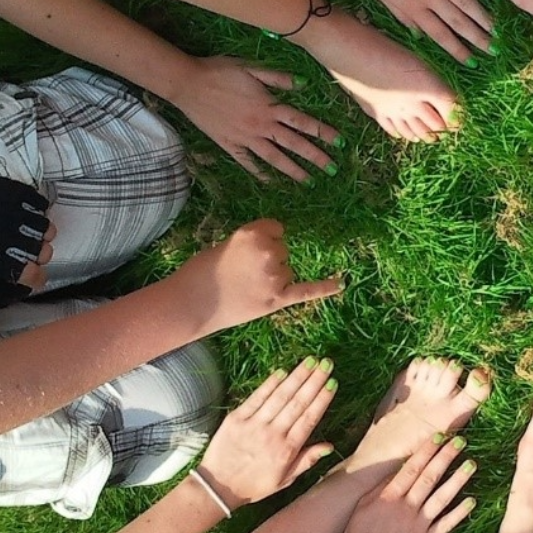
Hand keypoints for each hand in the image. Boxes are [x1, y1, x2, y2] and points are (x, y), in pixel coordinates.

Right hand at [166, 219, 343, 333]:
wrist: (190, 303)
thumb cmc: (203, 271)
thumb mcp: (228, 244)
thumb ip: (254, 244)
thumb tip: (277, 246)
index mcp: (254, 232)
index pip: (277, 229)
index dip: (265, 240)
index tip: (249, 251)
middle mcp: (269, 250)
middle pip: (283, 250)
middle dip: (268, 260)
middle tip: (241, 273)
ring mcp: (275, 275)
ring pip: (287, 271)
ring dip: (273, 278)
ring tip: (246, 287)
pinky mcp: (278, 299)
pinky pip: (308, 290)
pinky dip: (326, 287)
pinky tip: (342, 283)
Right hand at [169, 56, 340, 183]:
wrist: (188, 83)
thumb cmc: (220, 71)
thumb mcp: (252, 69)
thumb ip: (278, 79)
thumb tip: (304, 84)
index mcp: (269, 106)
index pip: (303, 122)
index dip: (323, 133)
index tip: (340, 143)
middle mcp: (261, 126)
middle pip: (293, 144)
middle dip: (315, 157)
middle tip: (332, 170)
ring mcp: (244, 137)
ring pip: (274, 157)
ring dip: (293, 170)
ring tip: (308, 181)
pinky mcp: (228, 144)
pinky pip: (247, 162)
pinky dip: (259, 172)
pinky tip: (270, 181)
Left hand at [197, 357, 337, 508]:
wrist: (217, 488)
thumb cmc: (253, 485)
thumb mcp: (285, 480)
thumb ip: (307, 461)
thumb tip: (329, 445)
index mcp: (287, 450)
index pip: (309, 418)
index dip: (322, 399)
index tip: (332, 382)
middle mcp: (273, 434)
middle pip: (297, 403)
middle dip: (313, 381)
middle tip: (326, 363)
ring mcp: (254, 425)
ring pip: (280, 396)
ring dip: (296, 377)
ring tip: (310, 361)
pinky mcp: (236, 419)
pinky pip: (257, 398)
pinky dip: (270, 384)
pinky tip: (282, 372)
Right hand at [340, 436, 476, 532]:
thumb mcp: (362, 507)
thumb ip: (381, 487)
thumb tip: (398, 469)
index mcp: (389, 498)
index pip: (411, 468)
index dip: (426, 451)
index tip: (439, 437)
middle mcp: (406, 508)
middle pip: (429, 478)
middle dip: (446, 457)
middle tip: (460, 442)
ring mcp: (419, 526)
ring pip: (442, 498)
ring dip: (458, 480)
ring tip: (471, 464)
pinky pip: (446, 524)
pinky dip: (460, 512)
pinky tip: (472, 500)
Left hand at [352, 0, 495, 65]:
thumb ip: (403, 16)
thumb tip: (419, 36)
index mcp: (412, 7)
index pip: (439, 35)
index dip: (457, 50)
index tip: (472, 62)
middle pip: (457, 21)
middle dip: (477, 38)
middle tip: (494, 50)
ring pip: (465, 0)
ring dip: (482, 17)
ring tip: (497, 30)